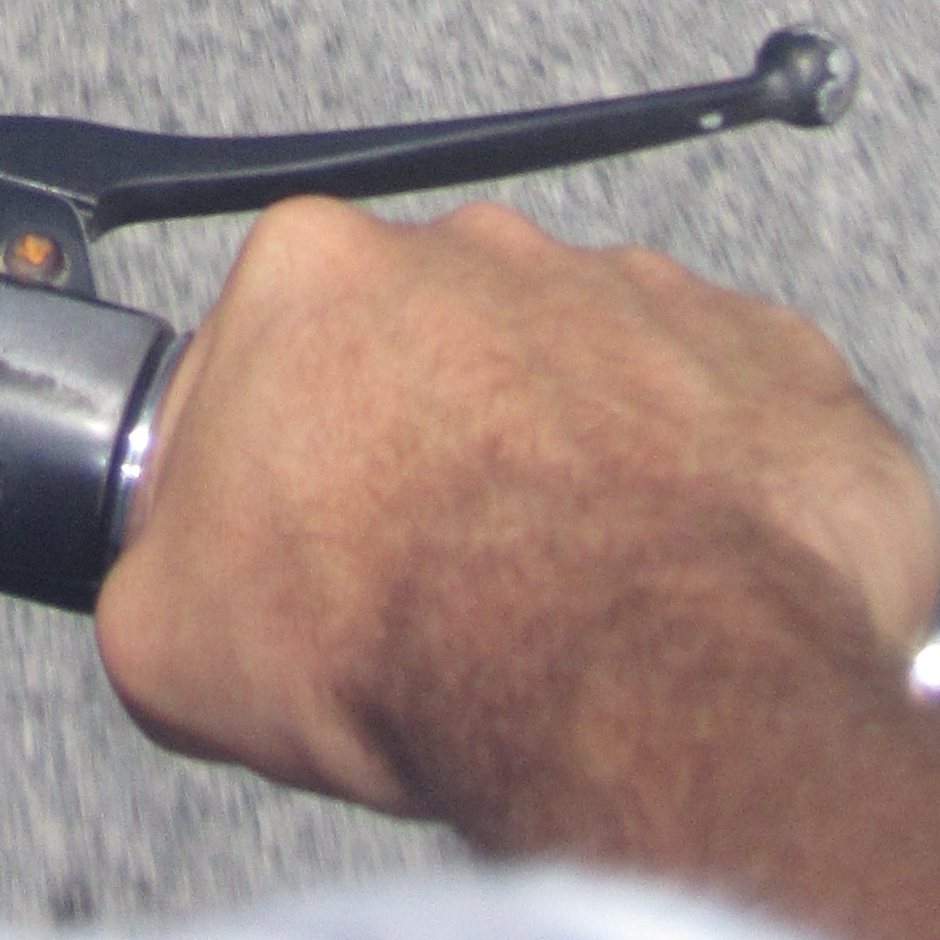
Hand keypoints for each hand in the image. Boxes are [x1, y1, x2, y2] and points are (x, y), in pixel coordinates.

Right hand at [95, 196, 939, 823]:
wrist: (624, 691)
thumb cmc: (401, 639)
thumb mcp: (165, 636)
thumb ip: (157, 568)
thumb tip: (181, 581)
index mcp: (314, 271)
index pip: (274, 344)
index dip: (283, 459)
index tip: (304, 544)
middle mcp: (482, 248)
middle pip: (441, 346)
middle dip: (444, 443)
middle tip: (446, 583)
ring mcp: (646, 294)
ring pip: (598, 379)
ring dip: (590, 465)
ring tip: (583, 606)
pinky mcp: (782, 367)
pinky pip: (744, 428)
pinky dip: (728, 503)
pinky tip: (694, 596)